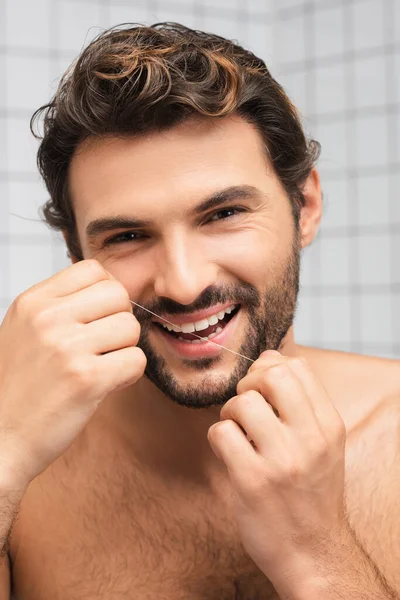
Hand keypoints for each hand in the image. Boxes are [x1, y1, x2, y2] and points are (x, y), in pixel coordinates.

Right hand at [0, 259, 145, 490]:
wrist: (0, 440)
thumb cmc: (19, 386)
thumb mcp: (25, 330)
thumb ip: (62, 305)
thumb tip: (113, 286)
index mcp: (33, 302)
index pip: (93, 269)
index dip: (106, 293)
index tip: (99, 317)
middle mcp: (48, 319)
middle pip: (118, 295)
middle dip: (119, 321)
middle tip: (102, 346)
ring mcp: (66, 348)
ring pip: (131, 327)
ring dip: (124, 349)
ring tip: (100, 366)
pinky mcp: (86, 380)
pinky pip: (136, 361)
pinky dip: (128, 375)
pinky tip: (104, 385)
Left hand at [207, 350, 346, 584]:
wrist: (313, 553)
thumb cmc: (311, 493)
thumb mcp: (324, 446)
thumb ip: (301, 404)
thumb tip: (268, 359)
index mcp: (329, 426)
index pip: (299, 367)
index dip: (270, 367)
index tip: (261, 387)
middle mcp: (310, 439)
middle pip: (272, 375)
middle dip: (249, 382)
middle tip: (246, 405)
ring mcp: (281, 460)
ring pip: (242, 402)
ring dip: (230, 412)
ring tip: (237, 431)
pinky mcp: (251, 480)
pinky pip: (221, 433)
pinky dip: (218, 437)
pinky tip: (229, 452)